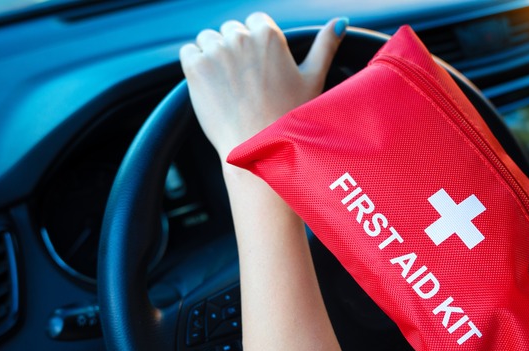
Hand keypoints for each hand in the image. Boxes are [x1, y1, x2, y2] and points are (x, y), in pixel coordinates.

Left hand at [179, 13, 347, 160]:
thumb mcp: (313, 79)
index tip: (259, 71)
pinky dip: (195, 66)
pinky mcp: (195, 67)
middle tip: (245, 84)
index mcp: (268, 35)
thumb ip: (325, 45)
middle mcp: (241, 37)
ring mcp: (216, 51)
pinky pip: (188, 53)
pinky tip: (211, 88)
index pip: (254, 23)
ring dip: (213, 57)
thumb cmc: (289, 118)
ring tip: (228, 87)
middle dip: (235, 52)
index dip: (256, 47)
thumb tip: (340, 22)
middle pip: (230, 31)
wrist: (259, 149)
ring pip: (208, 40)